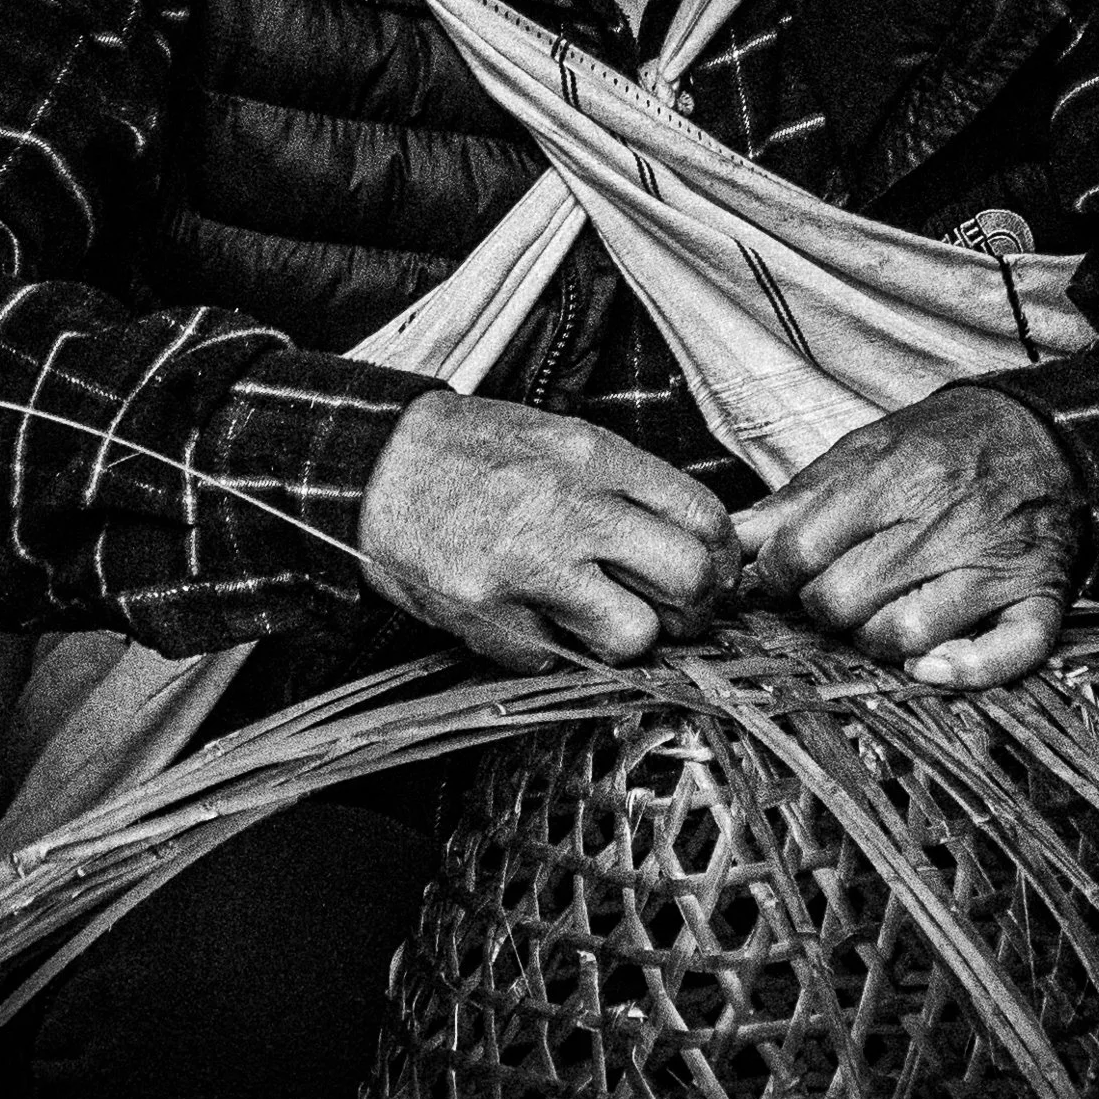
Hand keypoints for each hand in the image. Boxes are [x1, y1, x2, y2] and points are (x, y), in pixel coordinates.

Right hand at [358, 389, 741, 669]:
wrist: (377, 466)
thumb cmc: (474, 452)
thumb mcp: (560, 437)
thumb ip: (626, 485)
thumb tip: (695, 544)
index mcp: (594, 457)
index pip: (702, 516)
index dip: (722, 558)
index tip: (712, 573)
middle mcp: (570, 510)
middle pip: (688, 579)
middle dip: (694, 608)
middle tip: (674, 612)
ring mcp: (528, 568)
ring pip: (634, 636)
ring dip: (627, 638)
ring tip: (600, 619)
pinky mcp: (489, 616)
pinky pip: (557, 660)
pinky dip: (552, 650)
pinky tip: (530, 617)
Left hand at [732, 387, 1078, 687]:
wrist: (1043, 436)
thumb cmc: (942, 445)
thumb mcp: (866, 448)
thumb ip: (800, 496)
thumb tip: (734, 536)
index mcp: (895, 478)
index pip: (803, 548)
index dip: (776, 571)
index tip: (780, 572)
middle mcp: (943, 525)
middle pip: (843, 599)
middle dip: (819, 606)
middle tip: (827, 593)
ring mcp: (994, 567)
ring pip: (904, 636)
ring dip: (872, 640)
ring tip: (871, 618)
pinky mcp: (1038, 599)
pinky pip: (1003, 655)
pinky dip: (963, 672)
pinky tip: (927, 666)